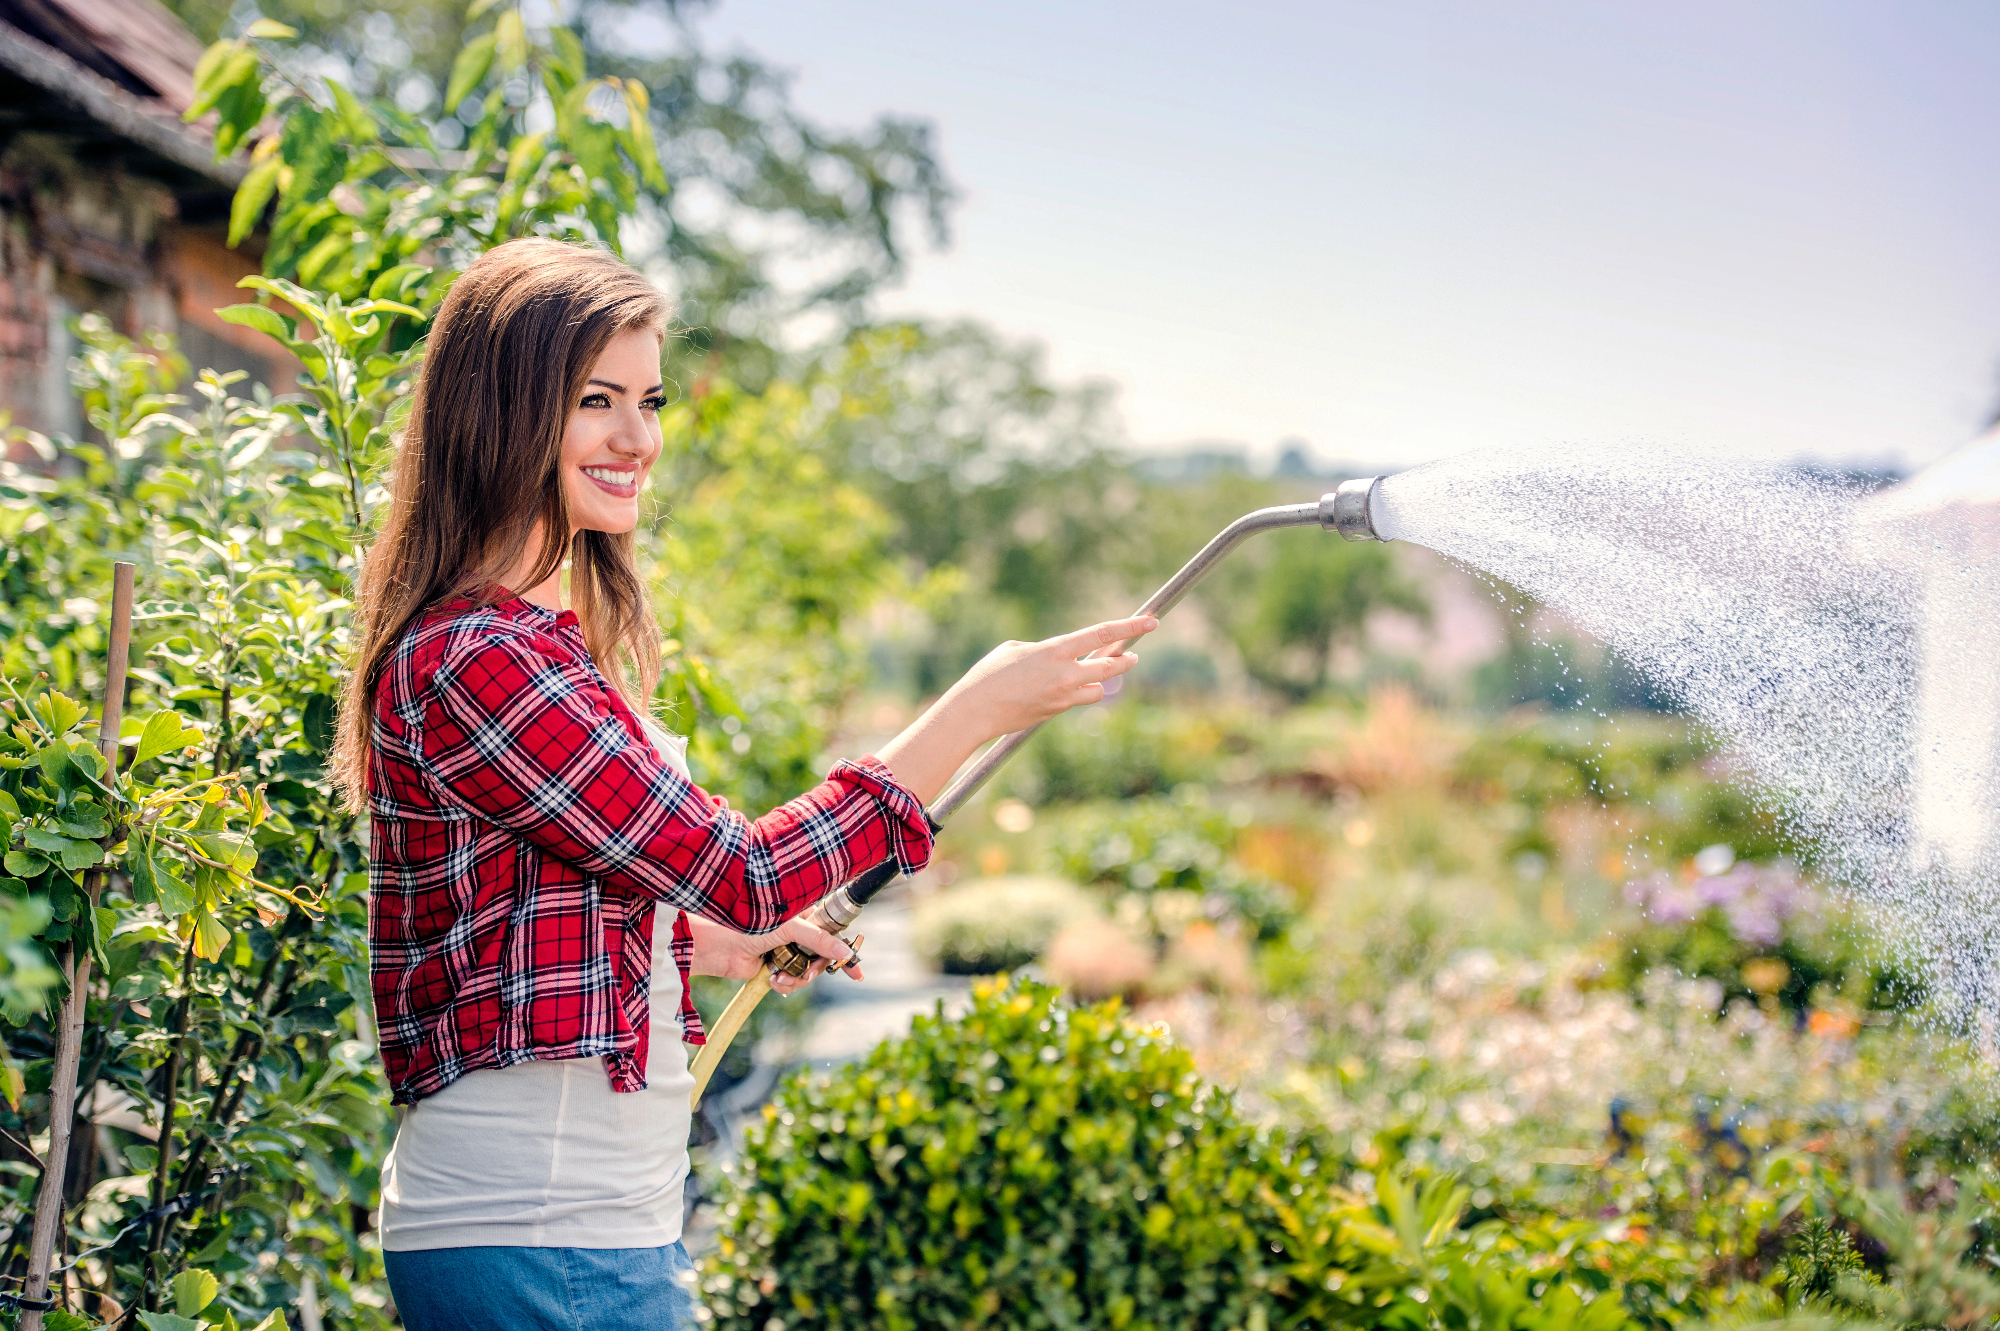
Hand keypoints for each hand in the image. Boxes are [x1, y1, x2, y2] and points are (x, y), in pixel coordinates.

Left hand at [687, 912, 863, 994]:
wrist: (717, 944)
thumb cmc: (749, 923)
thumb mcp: (788, 927)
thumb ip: (818, 938)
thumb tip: (844, 951)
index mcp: (804, 915)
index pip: (833, 932)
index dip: (845, 952)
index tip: (856, 972)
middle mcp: (797, 933)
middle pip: (823, 958)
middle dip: (816, 969)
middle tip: (808, 972)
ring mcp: (787, 951)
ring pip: (808, 973)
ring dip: (798, 979)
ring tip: (781, 977)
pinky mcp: (775, 967)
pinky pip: (792, 982)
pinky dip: (785, 984)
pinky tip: (773, 980)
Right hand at [945, 614, 1158, 739]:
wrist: (974, 711)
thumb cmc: (989, 674)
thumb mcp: (1015, 650)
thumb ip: (1045, 650)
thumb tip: (1061, 657)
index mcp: (1054, 650)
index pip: (1102, 635)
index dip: (1129, 627)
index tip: (1150, 622)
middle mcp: (1064, 674)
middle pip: (1111, 668)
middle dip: (1126, 660)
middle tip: (1133, 656)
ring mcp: (1062, 696)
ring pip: (1098, 689)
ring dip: (1100, 681)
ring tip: (1097, 672)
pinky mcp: (1056, 712)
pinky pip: (1077, 700)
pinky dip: (1077, 692)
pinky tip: (1065, 687)